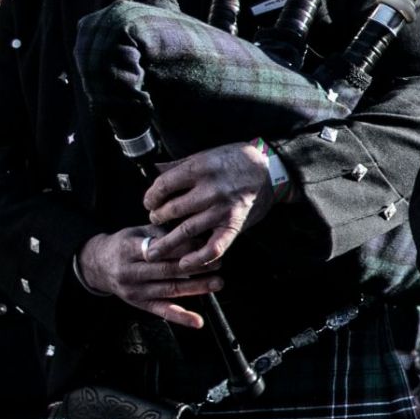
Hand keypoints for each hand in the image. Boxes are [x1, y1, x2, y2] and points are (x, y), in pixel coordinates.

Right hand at [78, 225, 223, 327]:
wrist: (97, 265)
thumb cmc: (124, 245)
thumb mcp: (137, 232)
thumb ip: (162, 233)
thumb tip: (193, 233)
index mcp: (129, 249)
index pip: (162, 248)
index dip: (186, 247)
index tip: (207, 244)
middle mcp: (130, 271)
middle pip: (168, 269)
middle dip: (196, 266)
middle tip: (219, 263)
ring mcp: (134, 290)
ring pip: (170, 289)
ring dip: (196, 288)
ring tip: (217, 282)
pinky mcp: (139, 304)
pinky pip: (162, 311)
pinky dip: (181, 317)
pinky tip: (197, 321)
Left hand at [141, 141, 273, 269]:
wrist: (270, 170)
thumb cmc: (236, 160)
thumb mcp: (206, 154)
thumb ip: (179, 165)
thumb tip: (153, 170)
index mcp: (200, 169)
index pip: (163, 186)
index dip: (151, 197)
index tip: (149, 203)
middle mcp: (210, 190)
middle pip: (172, 209)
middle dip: (157, 217)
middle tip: (155, 221)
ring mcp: (222, 210)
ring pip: (186, 230)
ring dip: (167, 243)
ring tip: (154, 251)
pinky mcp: (234, 225)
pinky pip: (214, 247)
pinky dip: (198, 259)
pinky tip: (184, 264)